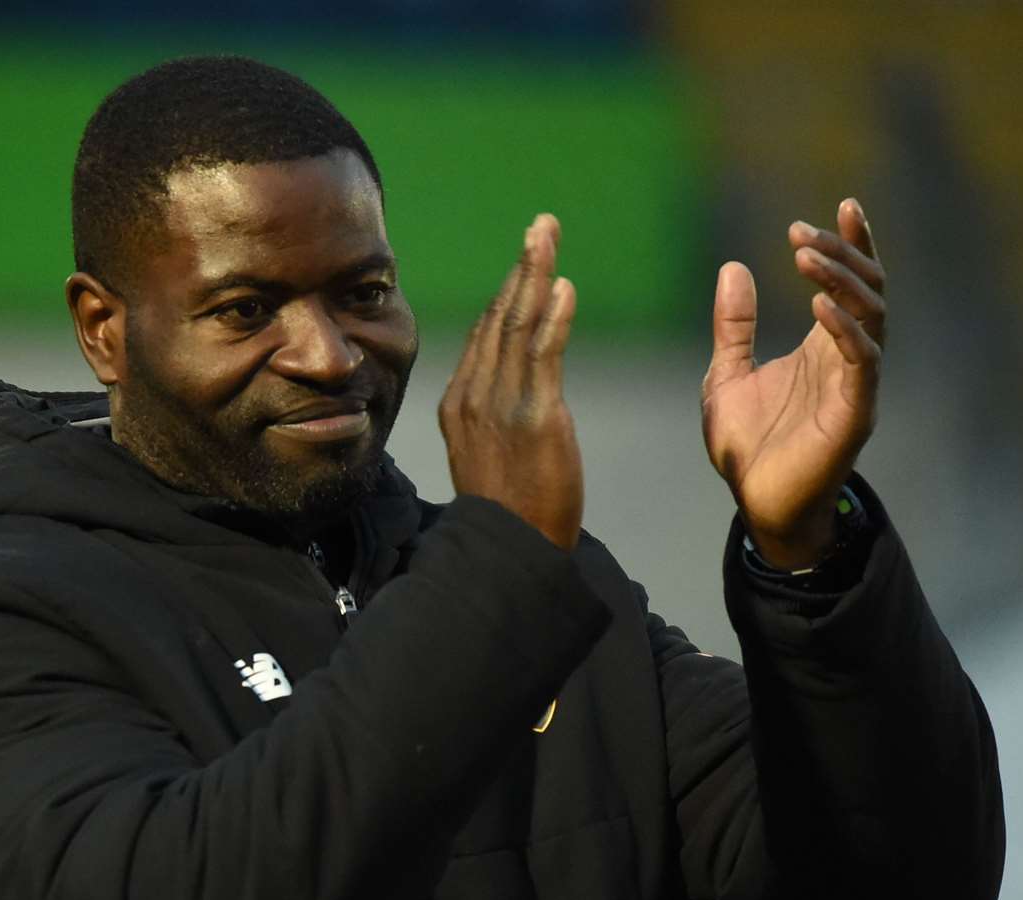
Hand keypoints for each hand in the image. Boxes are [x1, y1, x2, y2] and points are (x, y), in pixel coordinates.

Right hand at [439, 214, 582, 549]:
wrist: (509, 550)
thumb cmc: (506, 512)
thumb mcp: (485, 457)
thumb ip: (490, 419)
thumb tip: (505, 394)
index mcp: (459, 405)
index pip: (485, 337)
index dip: (508, 295)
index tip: (527, 265)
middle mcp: (474, 396)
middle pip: (499, 318)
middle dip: (522, 268)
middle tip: (541, 226)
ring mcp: (501, 404)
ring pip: (518, 325)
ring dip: (535, 274)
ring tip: (548, 235)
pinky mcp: (535, 416)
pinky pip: (542, 355)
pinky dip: (552, 317)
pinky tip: (563, 286)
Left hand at [701, 198, 885, 568]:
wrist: (755, 504)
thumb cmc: (748, 447)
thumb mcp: (726, 375)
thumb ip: (733, 326)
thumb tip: (733, 268)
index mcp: (822, 348)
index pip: (849, 285)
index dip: (850, 245)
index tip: (842, 204)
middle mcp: (846, 359)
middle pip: (865, 290)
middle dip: (840, 255)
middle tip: (802, 232)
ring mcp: (854, 384)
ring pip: (869, 317)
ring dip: (840, 282)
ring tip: (806, 255)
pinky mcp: (853, 413)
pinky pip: (861, 362)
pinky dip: (844, 330)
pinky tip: (820, 305)